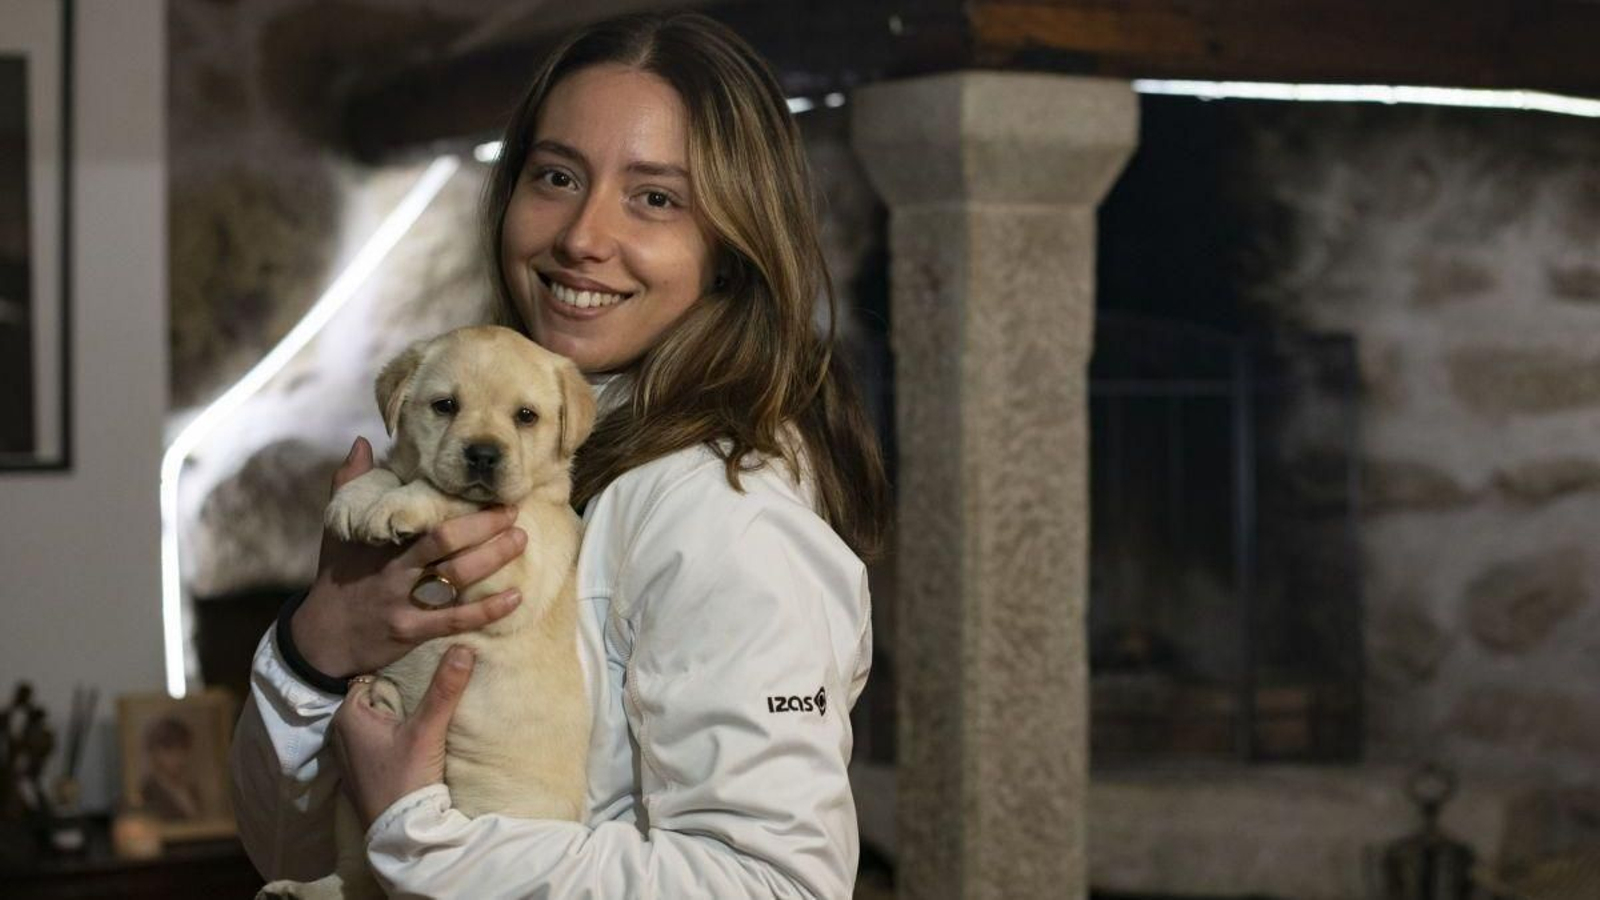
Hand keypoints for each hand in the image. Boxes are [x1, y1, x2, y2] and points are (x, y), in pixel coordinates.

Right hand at [291, 437, 526, 677]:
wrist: (322, 638)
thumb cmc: (337, 579)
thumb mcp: (337, 531)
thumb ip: (349, 484)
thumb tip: (361, 442)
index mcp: (380, 541)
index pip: (420, 513)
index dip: (453, 500)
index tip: (482, 489)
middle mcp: (394, 569)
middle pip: (444, 540)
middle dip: (483, 525)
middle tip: (512, 511)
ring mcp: (403, 601)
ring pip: (455, 576)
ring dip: (493, 558)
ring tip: (520, 541)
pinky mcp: (411, 631)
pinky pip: (455, 619)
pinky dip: (488, 609)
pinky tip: (515, 597)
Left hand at [332, 645, 474, 827]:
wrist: (399, 833)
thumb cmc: (405, 778)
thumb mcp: (427, 730)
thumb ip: (444, 688)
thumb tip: (464, 646)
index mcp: (349, 714)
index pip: (376, 677)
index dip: (401, 672)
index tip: (426, 668)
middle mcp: (342, 731)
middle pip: (378, 698)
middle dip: (402, 693)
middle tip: (431, 686)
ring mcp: (350, 753)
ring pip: (378, 720)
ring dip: (399, 716)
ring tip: (426, 710)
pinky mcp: (362, 771)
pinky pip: (378, 740)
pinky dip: (393, 736)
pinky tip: (413, 739)